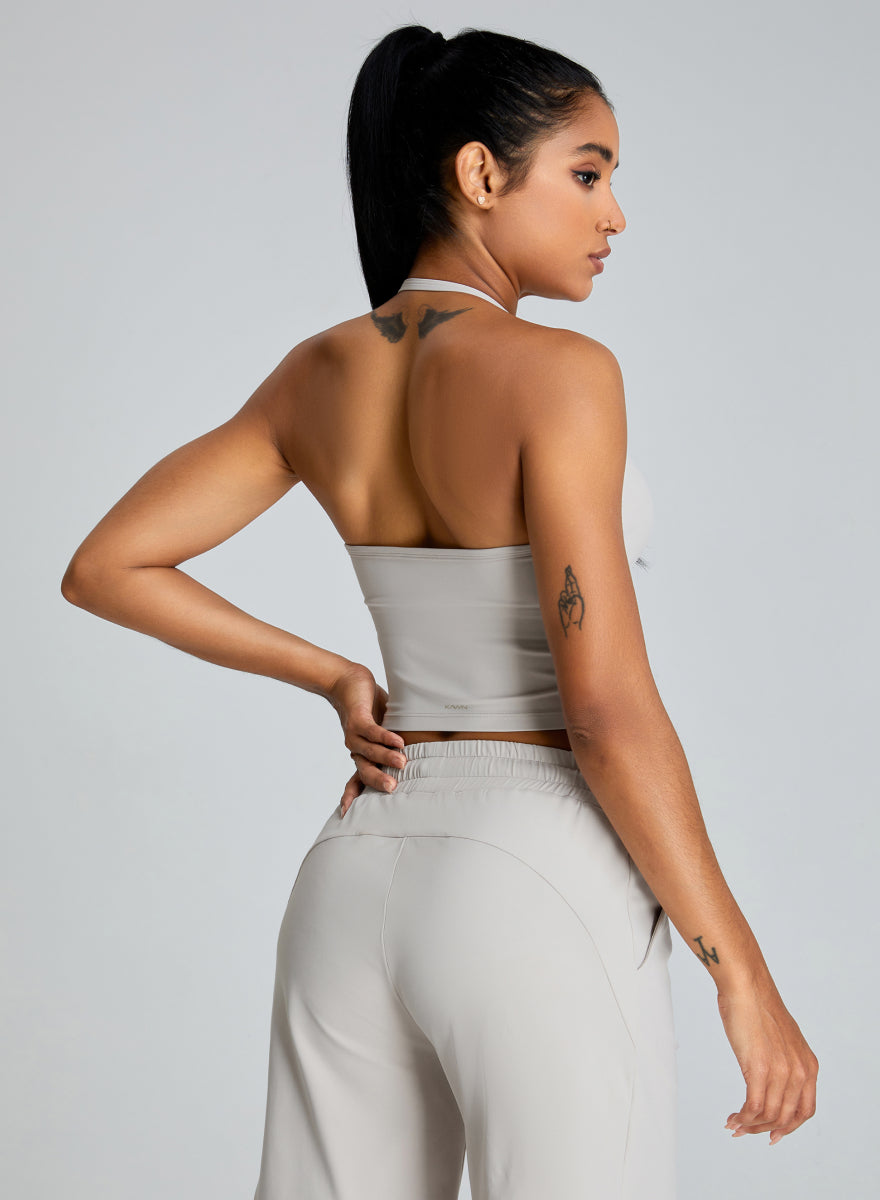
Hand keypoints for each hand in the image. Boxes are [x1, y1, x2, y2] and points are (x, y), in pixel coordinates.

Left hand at [327, 662, 406, 815]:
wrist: (349, 683)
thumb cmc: (370, 708)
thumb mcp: (385, 731)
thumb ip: (397, 747)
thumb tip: (422, 758)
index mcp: (364, 756)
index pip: (358, 781)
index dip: (354, 797)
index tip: (348, 815)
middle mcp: (357, 750)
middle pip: (364, 772)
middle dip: (377, 781)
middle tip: (393, 788)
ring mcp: (354, 736)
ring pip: (369, 752)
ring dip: (386, 757)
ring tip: (402, 761)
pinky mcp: (357, 720)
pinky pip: (371, 732)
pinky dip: (384, 737)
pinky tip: (397, 739)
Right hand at [717, 978, 817, 1145]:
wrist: (746, 986)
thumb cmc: (757, 1006)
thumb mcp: (783, 1039)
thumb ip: (784, 1062)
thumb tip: (771, 1081)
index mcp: (809, 1065)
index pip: (805, 1110)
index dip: (789, 1127)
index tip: (772, 1134)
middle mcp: (800, 1072)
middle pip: (785, 1117)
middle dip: (764, 1129)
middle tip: (745, 1131)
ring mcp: (781, 1071)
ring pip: (768, 1115)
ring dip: (749, 1125)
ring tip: (734, 1124)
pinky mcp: (760, 1068)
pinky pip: (753, 1106)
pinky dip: (742, 1117)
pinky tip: (732, 1116)